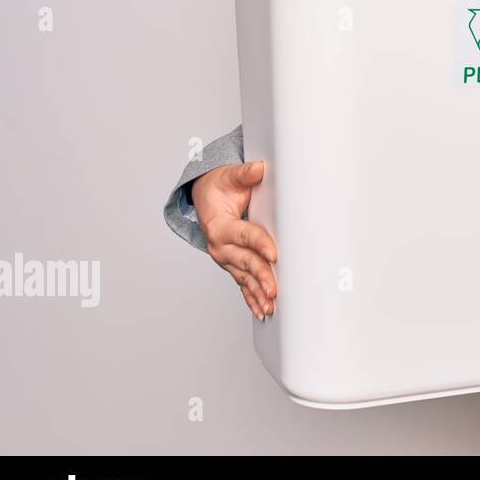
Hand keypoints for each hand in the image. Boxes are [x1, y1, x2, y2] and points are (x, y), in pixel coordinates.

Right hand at [191, 160, 277, 320]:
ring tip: (270, 307)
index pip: (244, 236)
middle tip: (274, 289)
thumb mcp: (229, 176)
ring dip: (257, 293)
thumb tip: (259, 168)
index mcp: (220, 226)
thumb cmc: (220, 187)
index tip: (274, 254)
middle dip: (261, 276)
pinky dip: (251, 299)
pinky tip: (262, 311)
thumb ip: (244, 174)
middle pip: (245, 262)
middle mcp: (221, 246)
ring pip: (244, 278)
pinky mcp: (232, 264)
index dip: (259, 244)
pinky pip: (242, 284)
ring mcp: (226, 258)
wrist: (205, 197)